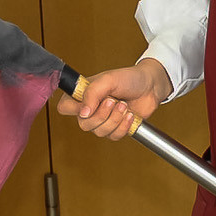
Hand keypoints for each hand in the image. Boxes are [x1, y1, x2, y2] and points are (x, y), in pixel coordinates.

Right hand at [54, 58, 172, 140]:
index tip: (90, 103)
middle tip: (113, 101)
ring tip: (124, 106)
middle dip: (102, 115)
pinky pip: (113, 136)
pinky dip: (123, 126)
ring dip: (115, 119)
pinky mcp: (116, 128)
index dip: (75, 109)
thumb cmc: (128, 79)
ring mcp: (103, 120)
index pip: (65, 107)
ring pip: (99, 132)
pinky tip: (130, 115)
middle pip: (84, 124)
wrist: (150, 87)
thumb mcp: (108, 80)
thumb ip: (92, 94)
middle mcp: (90, 109)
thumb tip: (83, 113)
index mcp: (83, 94)